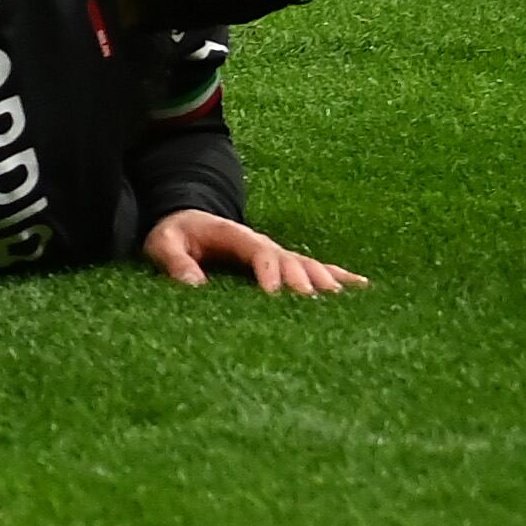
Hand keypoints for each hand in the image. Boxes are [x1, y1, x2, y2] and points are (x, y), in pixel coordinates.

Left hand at [145, 209, 364, 293]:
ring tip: (342, 300)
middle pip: (290, 260)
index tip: (274, 295)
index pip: (258, 252)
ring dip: (326, 281)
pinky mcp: (283, 265)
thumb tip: (193, 284)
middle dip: (303, 280)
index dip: (268, 271)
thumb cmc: (174, 235)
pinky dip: (338, 276)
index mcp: (234, 235)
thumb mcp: (162, 243)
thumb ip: (174, 260)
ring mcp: (275, 254)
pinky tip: (363, 287)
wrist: (186, 223)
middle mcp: (261, 244)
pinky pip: (314, 269)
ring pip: (307, 265)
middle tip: (315, 302)